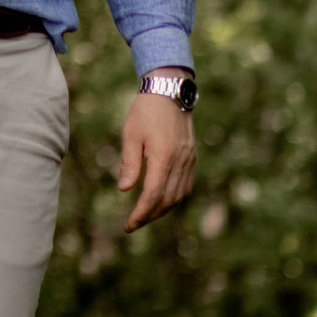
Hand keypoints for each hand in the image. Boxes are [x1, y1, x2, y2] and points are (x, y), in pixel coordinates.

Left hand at [118, 87, 197, 232]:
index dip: (140, 213)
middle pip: (167, 200)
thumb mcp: (131, 134)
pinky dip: (173, 198)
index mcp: (163, 157)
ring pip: (179, 195)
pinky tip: (161, 200)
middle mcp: (180, 162)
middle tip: (133, 224)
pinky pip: (185, 185)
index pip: (152, 195)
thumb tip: (124, 189)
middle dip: (150, 216)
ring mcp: (189, 160)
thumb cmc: (145, 111)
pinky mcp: (192, 157)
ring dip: (162, 209)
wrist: (170, 91)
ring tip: (145, 216)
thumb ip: (129, 163)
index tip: (128, 225)